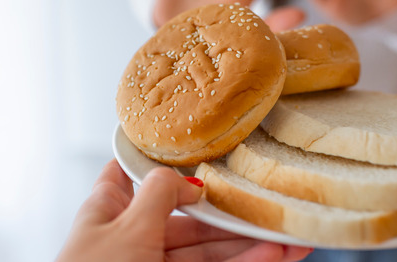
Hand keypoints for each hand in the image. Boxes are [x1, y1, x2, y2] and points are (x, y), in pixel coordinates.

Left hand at [57, 160, 312, 261]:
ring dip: (246, 243)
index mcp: (109, 207)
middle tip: (272, 206)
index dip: (163, 158)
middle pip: (188, 215)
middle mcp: (132, 233)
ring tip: (288, 239)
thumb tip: (190, 179)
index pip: (134, 170)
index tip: (202, 146)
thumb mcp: (127, 228)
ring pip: (206, 248)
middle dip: (230, 213)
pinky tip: (270, 256)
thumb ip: (160, 195)